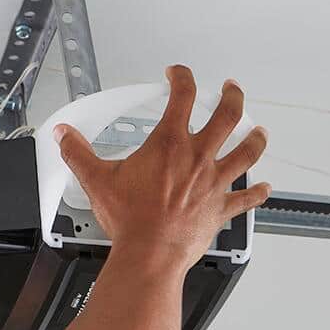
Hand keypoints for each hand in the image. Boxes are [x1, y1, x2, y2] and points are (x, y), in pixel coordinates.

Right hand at [53, 65, 270, 270]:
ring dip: (255, 139)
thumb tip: (65, 136)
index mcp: (169, 145)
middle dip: (232, 97)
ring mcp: (213, 183)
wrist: (150, 254)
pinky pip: (245, 199)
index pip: (182, 96)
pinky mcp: (219, 209)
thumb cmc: (131, 221)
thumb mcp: (98, 181)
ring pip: (246, 152)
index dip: (181, 78)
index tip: (177, 75)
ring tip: (258, 131)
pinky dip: (257, 194)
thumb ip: (79, 154)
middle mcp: (197, 159)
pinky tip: (264, 189)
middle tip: (232, 90)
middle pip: (227, 116)